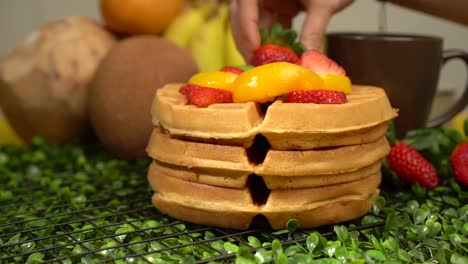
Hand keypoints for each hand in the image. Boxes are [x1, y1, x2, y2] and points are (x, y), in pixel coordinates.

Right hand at [229, 0, 353, 61]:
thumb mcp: (324, 2)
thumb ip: (314, 30)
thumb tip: (308, 60)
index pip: (244, 3)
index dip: (246, 27)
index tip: (255, 51)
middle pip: (242, 14)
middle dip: (248, 40)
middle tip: (258, 64)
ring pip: (252, 22)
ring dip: (260, 44)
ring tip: (270, 64)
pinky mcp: (278, 3)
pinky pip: (268, 24)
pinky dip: (273, 41)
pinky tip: (282, 56)